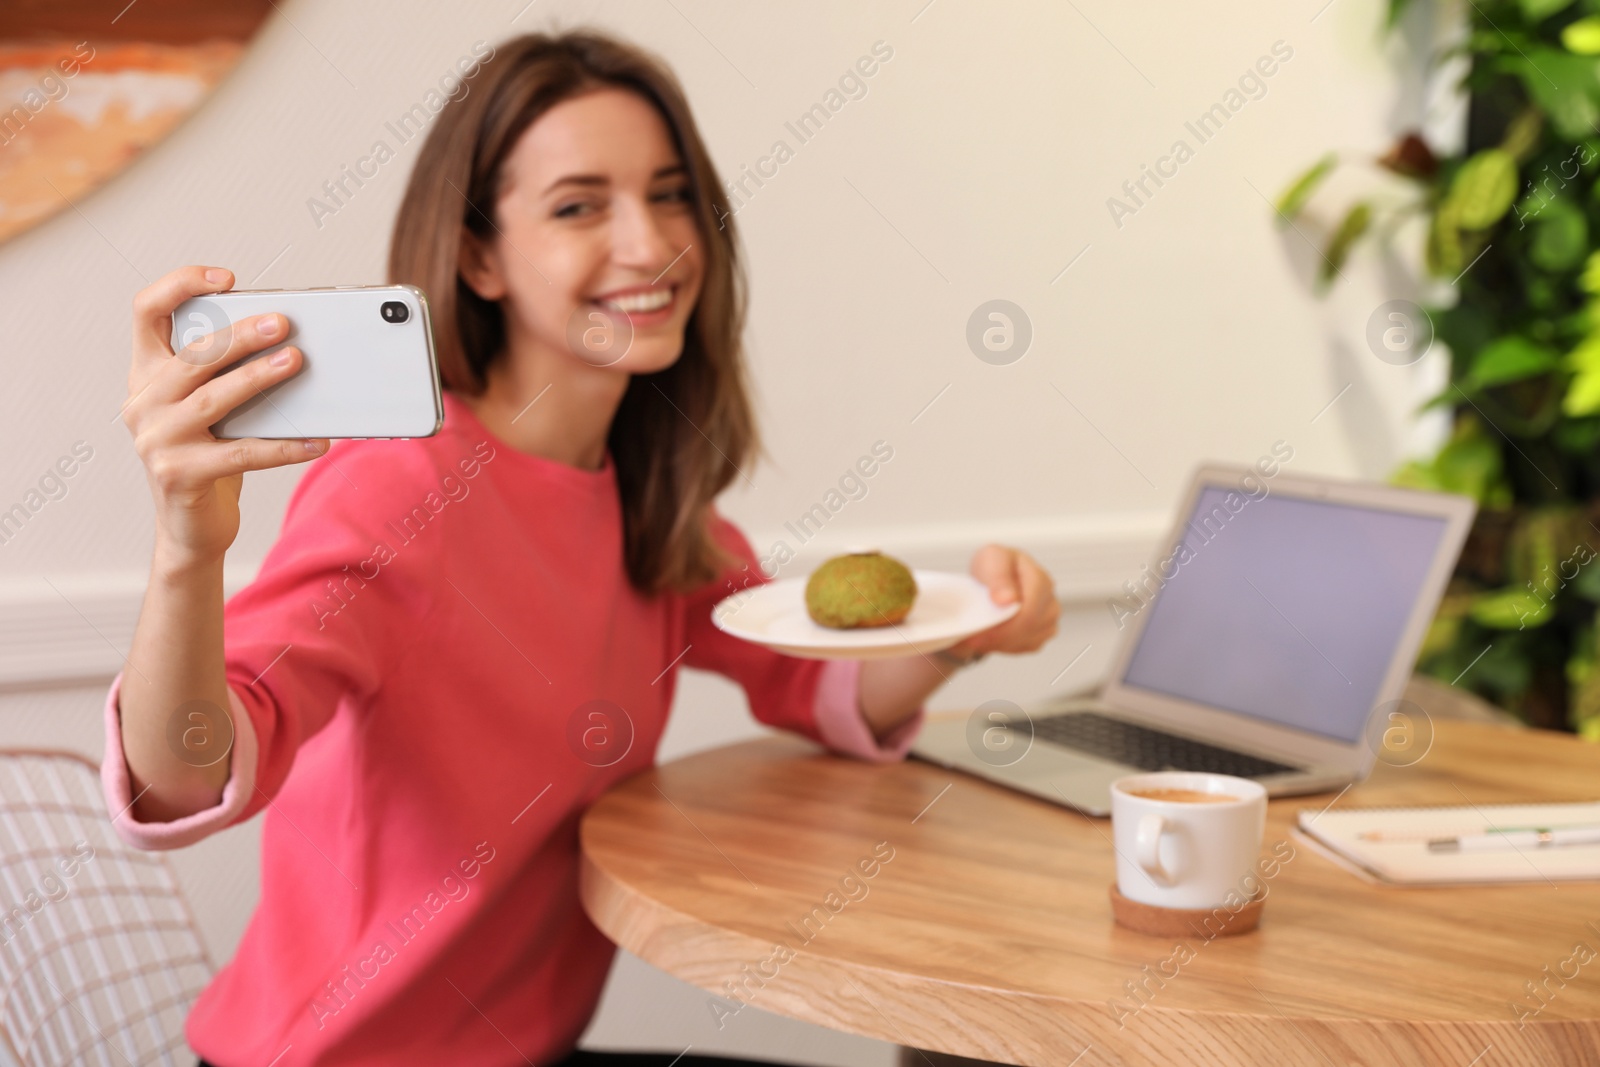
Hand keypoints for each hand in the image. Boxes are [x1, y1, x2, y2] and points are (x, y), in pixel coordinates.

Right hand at [122, 266, 327, 569]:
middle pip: (192, 355)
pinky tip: (318, 440)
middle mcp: (141, 402)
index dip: (180, 285)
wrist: (191, 526)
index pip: (147, 311)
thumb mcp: (212, 408)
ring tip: (295, 362)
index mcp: (145, 373)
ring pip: (214, 399)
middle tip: (283, 324)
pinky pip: (242, 454)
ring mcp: (155, 439)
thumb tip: (291, 344)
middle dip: (240, 336)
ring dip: (258, 379)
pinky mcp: (179, 475)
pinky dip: (284, 446)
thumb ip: (227, 374)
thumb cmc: (209, 454)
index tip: (227, 279)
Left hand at [944, 544, 1059, 658]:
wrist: (994, 579)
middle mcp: (1049, 597)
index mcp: (1038, 577)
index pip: (1031, 607)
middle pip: (1031, 625)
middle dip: (1001, 636)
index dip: (1008, 624)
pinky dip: (1009, 646)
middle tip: (974, 641)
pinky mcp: (1044, 631)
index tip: (983, 632)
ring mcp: (1050, 616)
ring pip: (1030, 639)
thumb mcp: (990, 560)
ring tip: (979, 637)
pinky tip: (993, 639)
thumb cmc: (994, 567)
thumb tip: (1008, 599)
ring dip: (1002, 642)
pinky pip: (1030, 645)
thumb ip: (998, 578)